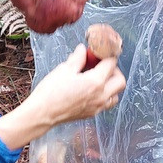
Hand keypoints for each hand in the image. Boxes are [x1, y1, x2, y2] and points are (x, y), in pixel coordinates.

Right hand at [0, 46, 125, 149]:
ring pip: (116, 94)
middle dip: (114, 70)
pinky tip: (92, 90)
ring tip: (98, 79)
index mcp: (95, 82)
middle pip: (120, 80)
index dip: (105, 55)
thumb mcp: (64, 69)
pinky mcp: (93, 113)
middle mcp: (101, 96)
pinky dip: (106, 95)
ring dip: (111, 84)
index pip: (111, 64)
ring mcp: (98, 107)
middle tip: (101, 66)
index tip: (97, 53)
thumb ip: (77, 58)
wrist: (43, 113)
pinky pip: (107, 103)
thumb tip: (83, 49)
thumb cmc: (51, 91)